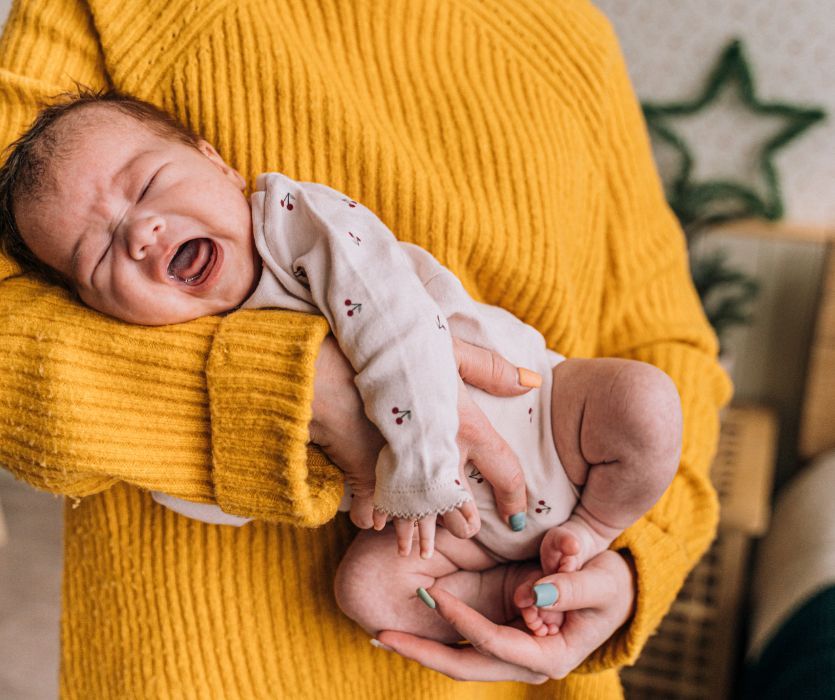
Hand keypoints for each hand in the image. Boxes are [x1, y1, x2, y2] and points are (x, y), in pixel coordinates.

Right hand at [308, 334, 536, 555]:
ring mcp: (405, 471)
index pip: (507, 472)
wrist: (340, 366)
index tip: (518, 518)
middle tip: (466, 532)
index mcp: (468, 429)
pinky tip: (375, 526)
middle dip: (463, 524)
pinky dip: (374, 517)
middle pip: (461, 507)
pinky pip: (375, 508)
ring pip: (418, 515)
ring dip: (418, 533)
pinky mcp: (369, 474)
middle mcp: (442, 456)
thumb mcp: (450, 349)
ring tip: (416, 551)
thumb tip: (532, 383)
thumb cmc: (399, 352)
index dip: (516, 498)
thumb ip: (491, 368)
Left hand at [375, 550, 635, 682]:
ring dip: (422, 648)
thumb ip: (574, 585)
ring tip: (382, 634)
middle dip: (424, 651)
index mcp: (550, 657)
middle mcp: (526, 664)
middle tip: (383, 635)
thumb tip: (538, 593)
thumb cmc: (611, 585)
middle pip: (467, 665)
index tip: (434, 595)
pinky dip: (436, 636)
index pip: (495, 643)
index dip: (463, 622)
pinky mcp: (504, 640)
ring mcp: (513, 655)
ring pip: (461, 659)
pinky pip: (465, 644)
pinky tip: (404, 630)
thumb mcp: (602, 580)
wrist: (614, 593)